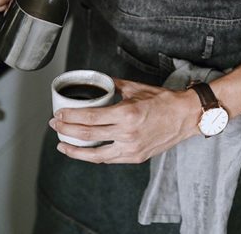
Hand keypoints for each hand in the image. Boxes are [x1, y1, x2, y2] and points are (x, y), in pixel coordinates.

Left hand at [49, 78, 201, 163]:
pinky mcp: (136, 157)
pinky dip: (94, 156)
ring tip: (62, 144)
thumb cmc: (163, 100)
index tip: (59, 114)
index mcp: (127, 114)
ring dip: (76, 150)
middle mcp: (127, 134)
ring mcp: (132, 149)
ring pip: (96, 154)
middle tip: (55, 124)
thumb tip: (98, 81)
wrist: (185, 117)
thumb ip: (113, 85)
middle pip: (89, 135)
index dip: (71, 117)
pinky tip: (84, 151)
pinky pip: (109, 158)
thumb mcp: (135, 88)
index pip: (90, 117)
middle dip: (67, 130)